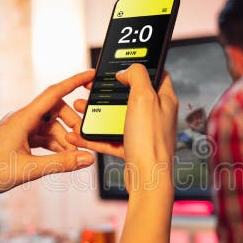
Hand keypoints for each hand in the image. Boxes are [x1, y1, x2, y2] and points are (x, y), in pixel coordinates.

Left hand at [0, 70, 96, 197]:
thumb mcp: (29, 169)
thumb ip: (61, 163)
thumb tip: (87, 159)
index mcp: (23, 118)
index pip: (54, 93)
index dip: (74, 82)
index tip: (91, 74)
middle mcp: (22, 118)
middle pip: (56, 111)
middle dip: (72, 125)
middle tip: (83, 143)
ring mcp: (20, 128)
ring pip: (50, 126)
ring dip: (63, 139)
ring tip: (72, 157)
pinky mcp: (18, 138)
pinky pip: (42, 136)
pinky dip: (54, 145)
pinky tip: (61, 158)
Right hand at [67, 63, 177, 193]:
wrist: (147, 178)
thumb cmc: (151, 141)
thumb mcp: (144, 97)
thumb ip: (136, 75)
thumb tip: (128, 69)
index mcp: (164, 99)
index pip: (156, 74)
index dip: (139, 66)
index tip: (121, 64)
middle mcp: (156, 115)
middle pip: (130, 95)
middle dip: (108, 91)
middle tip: (92, 87)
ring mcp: (143, 132)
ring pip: (116, 117)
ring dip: (96, 112)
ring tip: (79, 107)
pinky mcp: (131, 148)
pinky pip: (109, 138)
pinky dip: (93, 136)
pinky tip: (78, 134)